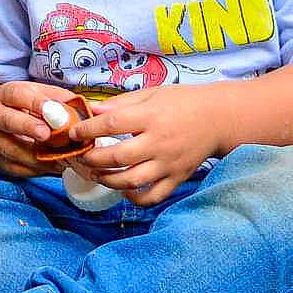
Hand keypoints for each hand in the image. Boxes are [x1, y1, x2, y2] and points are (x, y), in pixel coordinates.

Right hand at [0, 80, 78, 178]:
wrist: (1, 125)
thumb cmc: (28, 107)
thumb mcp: (41, 94)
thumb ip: (60, 99)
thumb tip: (85, 109)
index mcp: (7, 95)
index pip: (17, 95)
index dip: (34, 102)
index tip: (51, 109)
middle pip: (9, 121)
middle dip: (28, 127)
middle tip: (47, 134)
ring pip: (14, 150)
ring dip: (40, 155)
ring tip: (62, 155)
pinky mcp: (3, 163)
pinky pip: (22, 169)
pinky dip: (42, 169)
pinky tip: (57, 165)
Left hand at [73, 85, 223, 205]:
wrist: (219, 119)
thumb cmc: (182, 103)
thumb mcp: (151, 94)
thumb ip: (120, 104)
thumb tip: (91, 110)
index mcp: (151, 117)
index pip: (112, 124)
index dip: (88, 129)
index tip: (74, 132)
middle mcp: (159, 142)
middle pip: (119, 156)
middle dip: (93, 158)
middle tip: (81, 157)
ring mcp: (169, 163)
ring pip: (133, 180)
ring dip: (108, 180)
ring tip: (95, 174)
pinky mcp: (177, 177)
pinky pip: (154, 195)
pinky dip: (135, 198)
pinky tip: (123, 190)